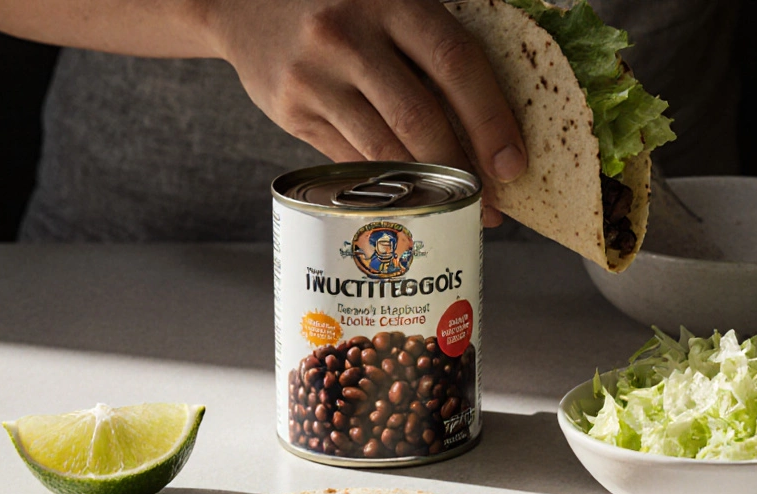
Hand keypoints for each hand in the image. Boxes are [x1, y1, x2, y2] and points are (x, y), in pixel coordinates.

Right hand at [203, 0, 526, 224]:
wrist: (243, 1)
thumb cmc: (341, 3)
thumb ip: (433, 42)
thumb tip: (498, 119)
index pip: (455, 64)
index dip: (491, 120)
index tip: (513, 164)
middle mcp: (347, 36)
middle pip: (420, 118)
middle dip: (463, 169)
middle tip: (493, 204)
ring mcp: (314, 76)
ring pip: (383, 148)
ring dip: (426, 187)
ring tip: (456, 208)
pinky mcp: (290, 110)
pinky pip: (350, 159)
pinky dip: (386, 181)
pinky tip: (410, 197)